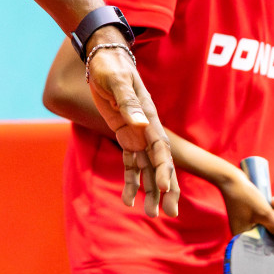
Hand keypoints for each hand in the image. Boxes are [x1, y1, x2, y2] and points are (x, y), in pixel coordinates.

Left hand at [84, 35, 179, 217]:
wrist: (103, 59)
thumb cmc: (111, 66)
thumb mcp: (115, 81)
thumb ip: (127, 102)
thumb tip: (139, 123)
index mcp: (148, 117)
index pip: (160, 149)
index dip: (164, 169)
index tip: (165, 189)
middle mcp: (146, 129)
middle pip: (160, 164)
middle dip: (166, 189)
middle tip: (170, 214)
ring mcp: (137, 135)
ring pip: (147, 168)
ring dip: (149, 190)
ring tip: (149, 214)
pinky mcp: (125, 137)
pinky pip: (131, 163)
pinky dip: (131, 181)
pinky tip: (128, 200)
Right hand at [216, 169, 273, 241]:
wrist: (231, 179)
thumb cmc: (245, 197)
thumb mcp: (265, 214)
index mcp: (243, 236)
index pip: (264, 245)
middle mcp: (243, 230)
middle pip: (267, 233)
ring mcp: (245, 221)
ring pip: (267, 222)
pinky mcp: (248, 212)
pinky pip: (263, 214)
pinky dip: (269, 208)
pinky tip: (273, 199)